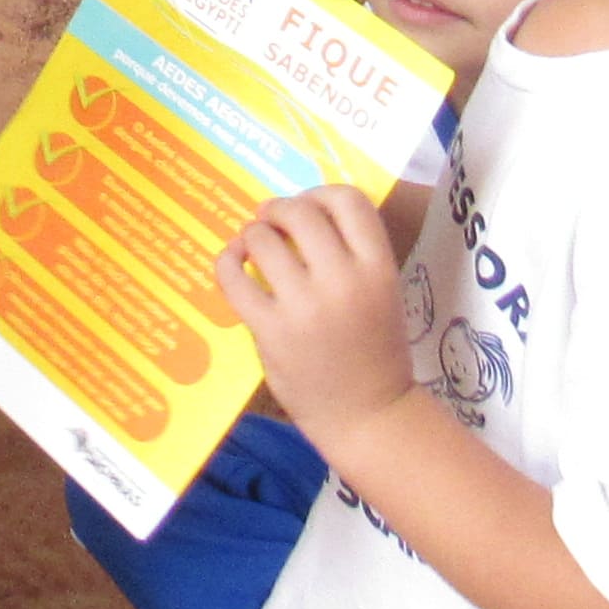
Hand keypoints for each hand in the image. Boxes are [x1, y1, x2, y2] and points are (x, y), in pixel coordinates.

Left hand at [220, 185, 416, 451]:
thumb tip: (298, 210)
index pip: (348, 200)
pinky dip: (227, 261)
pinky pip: (234, 277)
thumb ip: (351, 254)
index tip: (307, 207)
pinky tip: (233, 263)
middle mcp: (344, 281)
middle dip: (280, 210)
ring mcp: (305, 307)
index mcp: (379, 268)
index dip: (320, 194)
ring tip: (254, 246)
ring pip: (263, 239)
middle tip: (271, 221)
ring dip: (253, 235)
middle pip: (301, 212)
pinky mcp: (271, 330)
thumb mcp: (381, 293)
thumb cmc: (374, 350)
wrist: (368, 415)